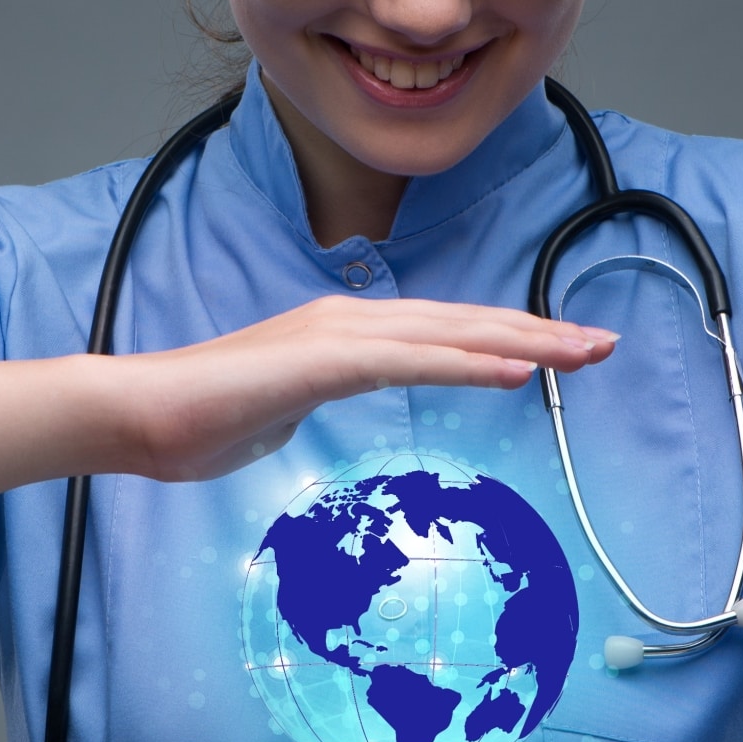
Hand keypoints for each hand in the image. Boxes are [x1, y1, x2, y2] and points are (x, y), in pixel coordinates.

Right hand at [113, 295, 612, 480]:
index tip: (567, 350)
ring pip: (450, 333)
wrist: (138, 417)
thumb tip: (330, 408)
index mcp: (348, 333)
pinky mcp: (321, 360)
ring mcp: (338, 335)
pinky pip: (409, 361)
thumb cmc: (203, 420)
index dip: (510, 337)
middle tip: (605, 344)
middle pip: (465, 322)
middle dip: (540, 331)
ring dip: (522, 341)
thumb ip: (319, 401)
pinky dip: (466, 361)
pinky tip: (513, 369)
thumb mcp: (284, 411)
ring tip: (580, 352)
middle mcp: (352, 320)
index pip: (448, 333)